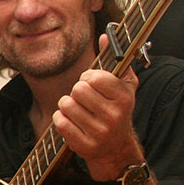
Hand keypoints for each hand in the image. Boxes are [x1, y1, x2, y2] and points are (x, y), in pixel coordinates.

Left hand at [53, 35, 142, 180]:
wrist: (115, 148)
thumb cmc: (116, 110)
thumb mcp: (122, 84)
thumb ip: (114, 59)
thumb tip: (105, 36)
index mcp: (124, 97)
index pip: (94, 77)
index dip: (89, 77)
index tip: (92, 83)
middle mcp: (114, 115)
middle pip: (77, 89)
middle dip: (77, 91)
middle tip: (85, 99)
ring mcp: (98, 132)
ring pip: (66, 104)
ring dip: (68, 105)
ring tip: (79, 110)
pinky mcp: (84, 145)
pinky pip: (59, 122)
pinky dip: (61, 119)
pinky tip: (73, 122)